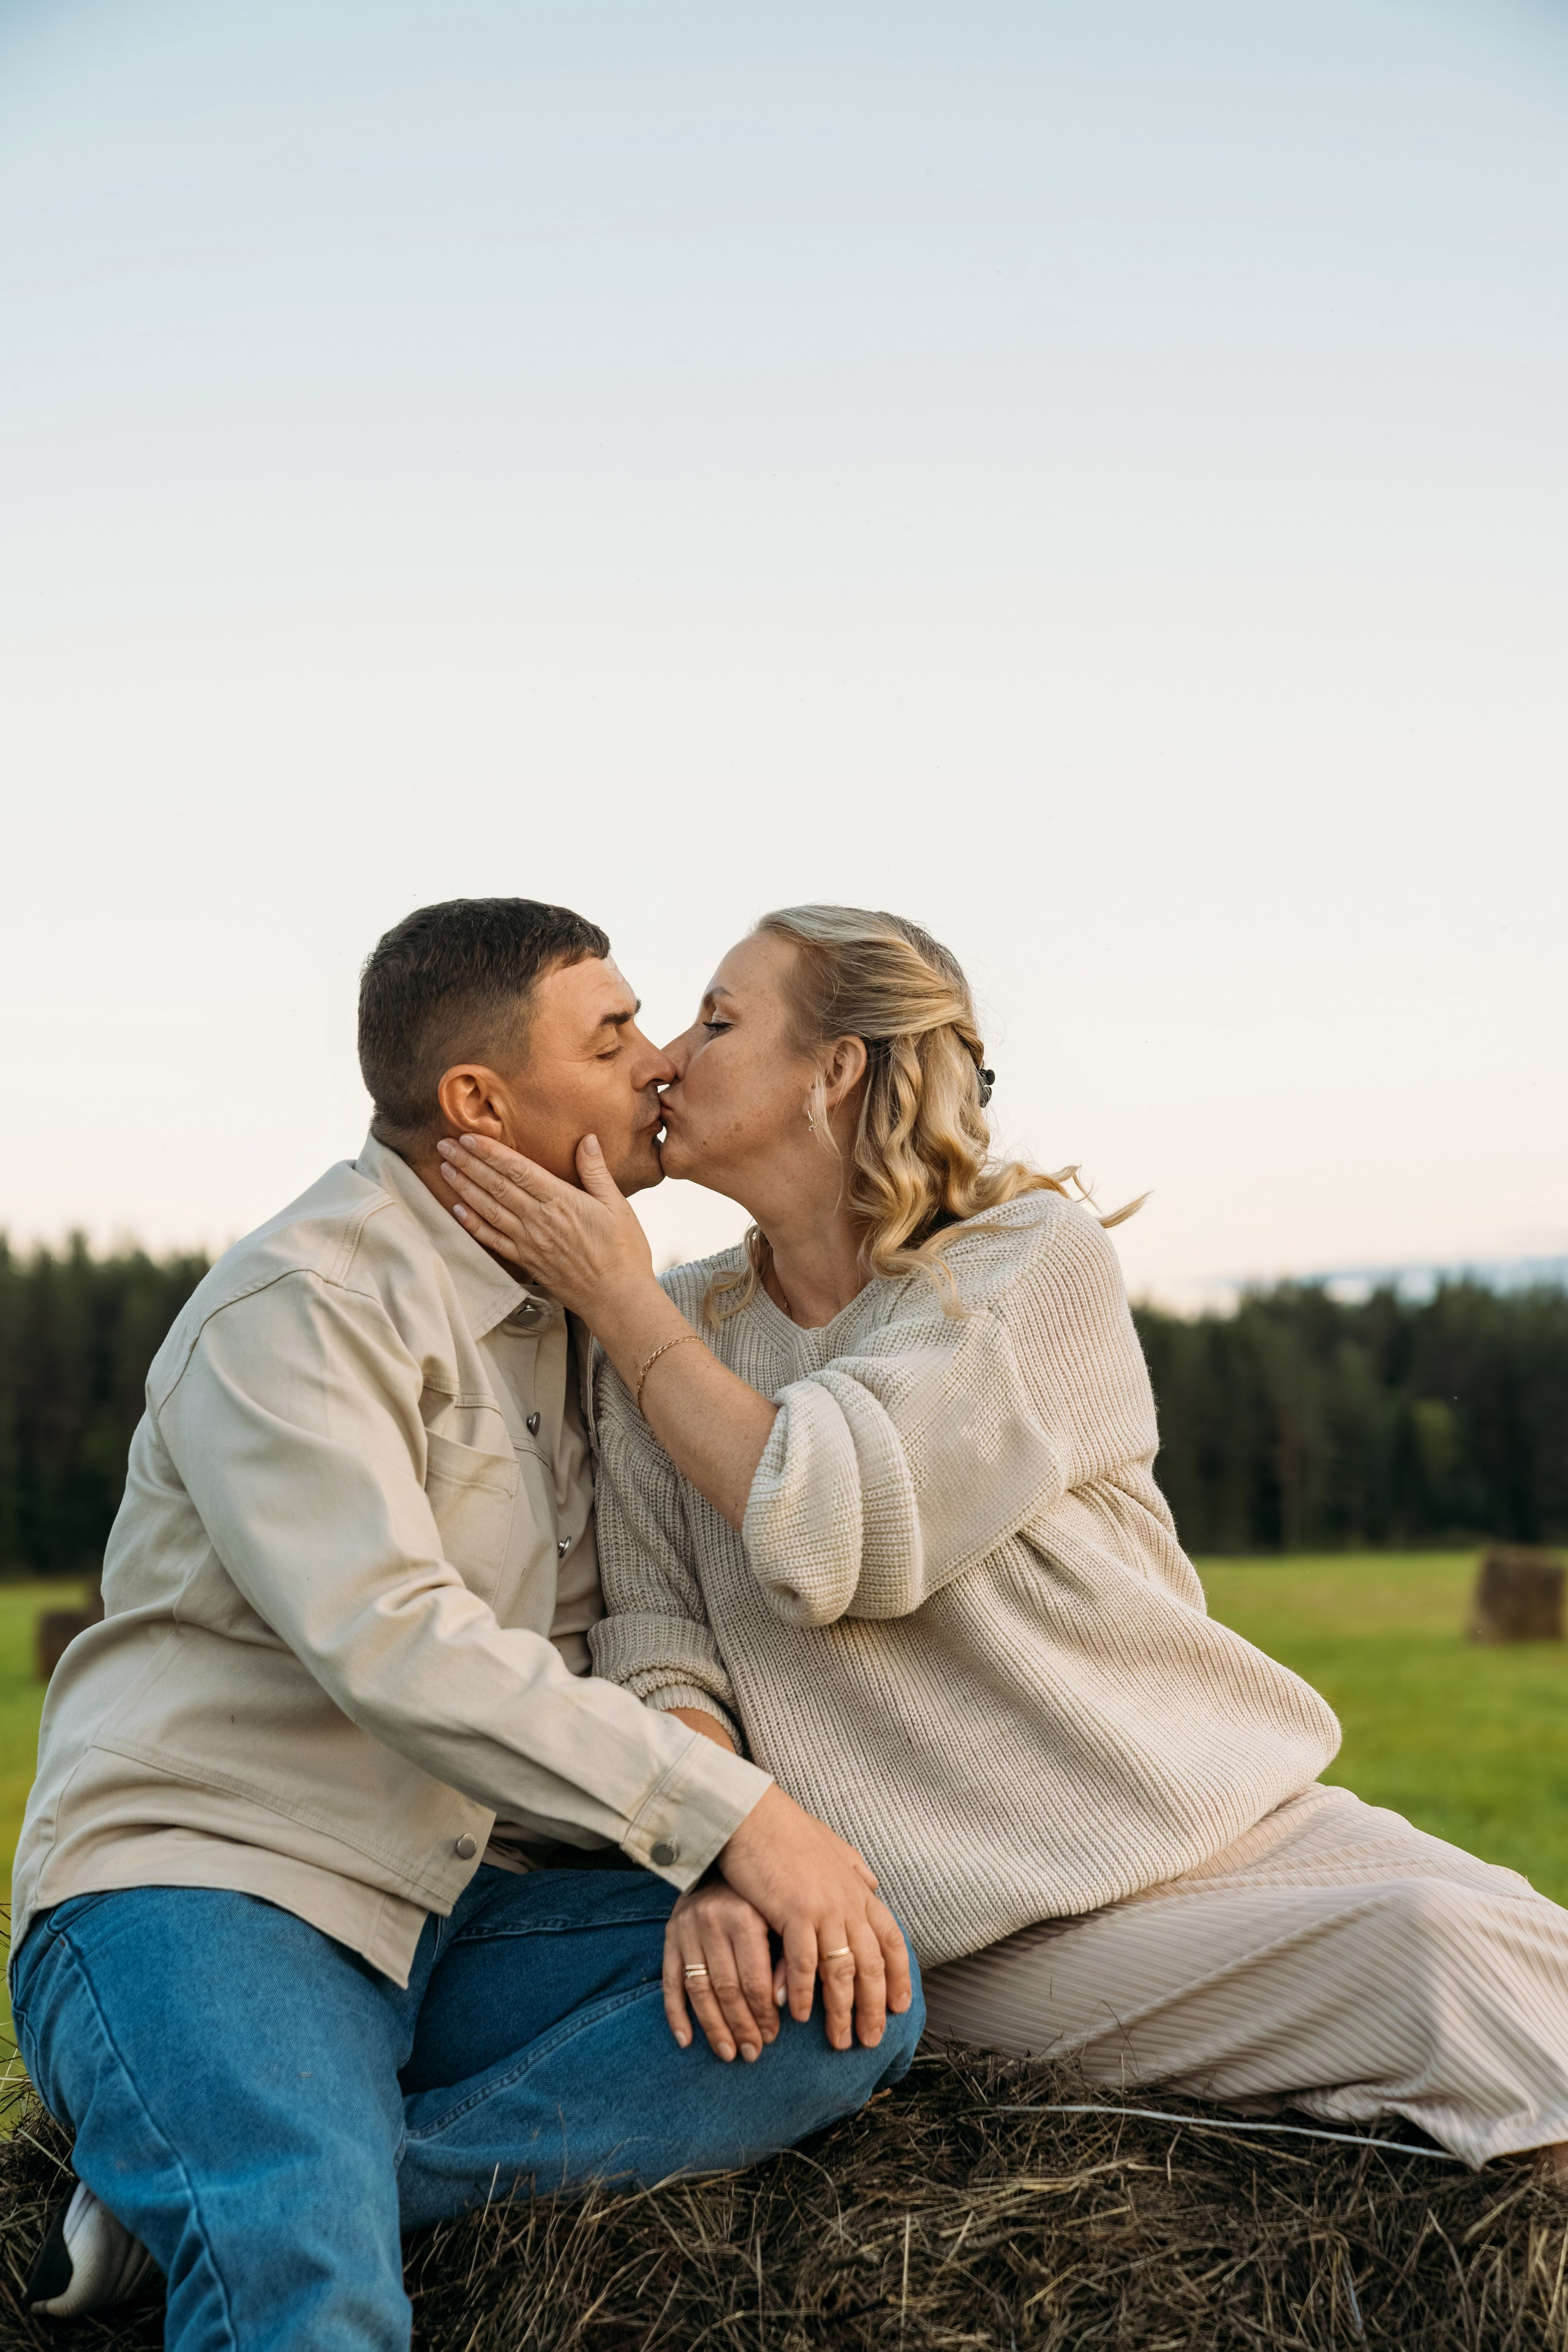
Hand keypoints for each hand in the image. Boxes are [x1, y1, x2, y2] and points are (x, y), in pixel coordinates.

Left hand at [436, 1133, 654, 1320]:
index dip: (491, 1152)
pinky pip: (493, 1241)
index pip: (519, 1170)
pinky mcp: (526, 1261)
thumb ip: (596, 1172)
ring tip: (445, 1169)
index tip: (469, 1137)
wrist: (617, 1299)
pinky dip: (473, 1225)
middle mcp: (539, 1220)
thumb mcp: (618, 1206)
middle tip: (444, 1145)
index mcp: (561, 1201)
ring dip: (464, 1188)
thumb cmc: (623, 1252)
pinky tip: (458, 1210)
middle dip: (468, 1163)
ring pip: (489, 1210)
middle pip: (496, 1186)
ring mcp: (529, 1242)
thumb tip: (587, 1139)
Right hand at [663, 1883, 779, 2061]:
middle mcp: (712, 1923)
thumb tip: (786, 2005)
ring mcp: (686, 1931)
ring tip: (727, 2053)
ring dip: (713, 2028)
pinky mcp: (669, 1936)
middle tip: (752, 2053)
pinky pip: (669, 1982)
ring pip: (699, 1991)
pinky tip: (686, 2040)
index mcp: (744, 1917)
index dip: (764, 2015)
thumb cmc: (761, 1893)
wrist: (720, 1854)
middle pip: (726, 1990)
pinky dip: (675, 2014)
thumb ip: (787, 1957)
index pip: (754, 1981)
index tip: (773, 2037)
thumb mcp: (781, 1915)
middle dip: (741, 2027)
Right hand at [716, 1784, 912, 2053]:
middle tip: (871, 2041)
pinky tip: (799, 2014)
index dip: (898, 1975)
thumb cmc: (787, 1831)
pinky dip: (803, 1991)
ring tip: (839, 2041)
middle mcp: (848, 1901)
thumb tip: (874, 1884)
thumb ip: (853, 1868)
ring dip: (841, 2010)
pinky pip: (804, 1963)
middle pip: (871, 1965)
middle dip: (873, 2006)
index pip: (891, 1939)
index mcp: (857, 1889)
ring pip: (842, 1971)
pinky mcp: (794, 1912)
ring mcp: (824, 1907)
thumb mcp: (831, 1846)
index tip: (900, 2006)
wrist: (754, 1814)